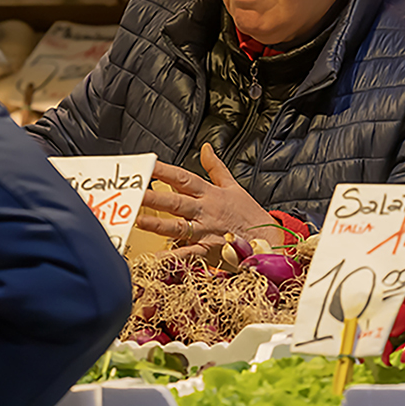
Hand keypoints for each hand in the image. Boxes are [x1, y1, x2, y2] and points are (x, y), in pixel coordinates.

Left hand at [135, 143, 282, 255]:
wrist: (270, 242)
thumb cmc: (250, 215)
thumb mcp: (234, 186)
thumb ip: (215, 168)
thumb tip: (206, 148)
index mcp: (210, 194)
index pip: (183, 178)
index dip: (164, 170)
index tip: (147, 164)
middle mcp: (205, 211)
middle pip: (176, 202)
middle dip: (154, 197)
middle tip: (134, 193)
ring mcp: (206, 232)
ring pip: (178, 226)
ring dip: (158, 224)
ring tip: (139, 220)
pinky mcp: (209, 251)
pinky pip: (188, 254)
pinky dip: (173, 257)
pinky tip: (156, 257)